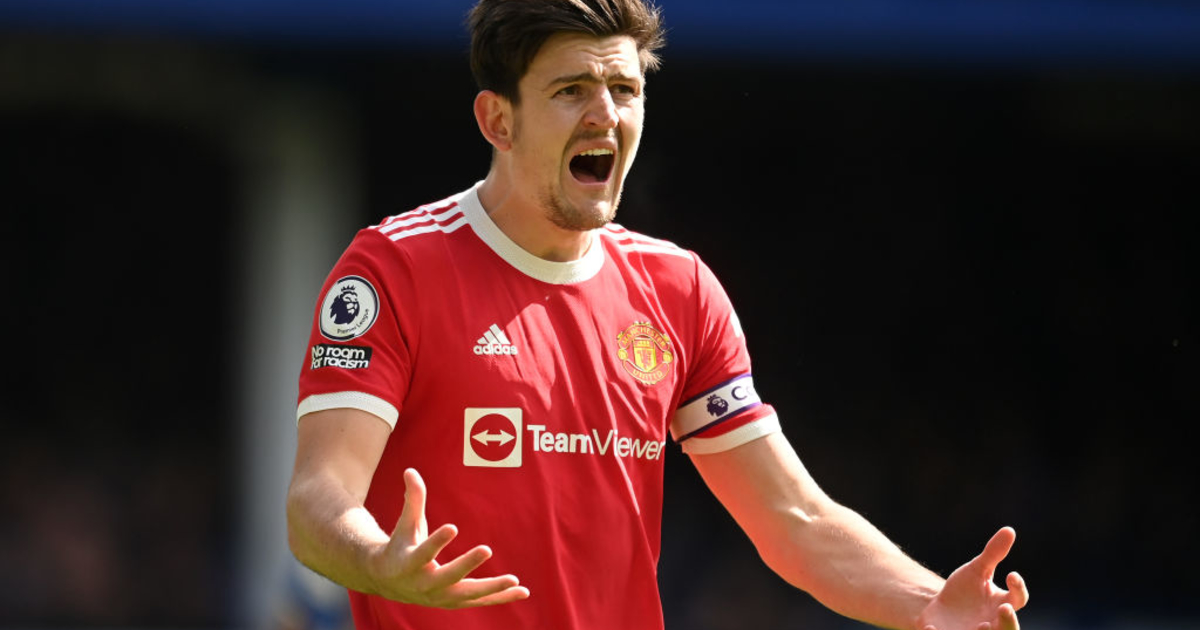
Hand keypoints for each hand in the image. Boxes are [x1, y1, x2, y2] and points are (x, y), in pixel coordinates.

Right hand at [367, 468, 529, 607]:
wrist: (389, 581)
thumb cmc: (401, 545)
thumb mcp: (405, 524)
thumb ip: (412, 499)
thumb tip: (410, 470)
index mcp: (409, 563)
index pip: (423, 552)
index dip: (436, 541)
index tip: (452, 527)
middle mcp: (424, 584)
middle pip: (448, 577)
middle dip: (466, 565)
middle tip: (486, 549)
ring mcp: (440, 597)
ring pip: (468, 594)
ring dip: (492, 588)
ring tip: (514, 579)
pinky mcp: (454, 601)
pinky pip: (480, 600)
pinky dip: (500, 597)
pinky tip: (522, 591)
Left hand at [915, 527, 1028, 629]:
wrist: (941, 609)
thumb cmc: (965, 590)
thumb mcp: (977, 571)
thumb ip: (993, 554)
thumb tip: (1009, 529)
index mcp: (1002, 604)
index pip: (1018, 598)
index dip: (1018, 588)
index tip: (1012, 575)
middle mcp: (993, 623)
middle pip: (1009, 628)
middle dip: (1008, 621)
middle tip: (1004, 609)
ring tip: (980, 625)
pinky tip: (929, 627)